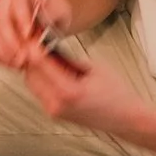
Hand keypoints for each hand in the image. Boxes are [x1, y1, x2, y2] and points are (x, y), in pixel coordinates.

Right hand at [0, 0, 70, 73]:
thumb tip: (44, 17)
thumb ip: (53, 12)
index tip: (28, 33)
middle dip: (11, 38)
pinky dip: (1, 57)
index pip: (16, 0)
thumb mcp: (61, 8)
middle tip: (24, 51)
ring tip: (21, 60)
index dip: (21, 17)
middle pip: (0, 18)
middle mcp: (5, 4)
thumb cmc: (55, 12)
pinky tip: (14, 62)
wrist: (52, 21)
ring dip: (5, 50)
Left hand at [15, 42, 150, 141]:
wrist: (126, 119)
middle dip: (31, 57)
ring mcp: (55, 112)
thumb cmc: (117, 93)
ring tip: (42, 53)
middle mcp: (58, 104)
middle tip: (35, 42)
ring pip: (32, 84)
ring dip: (33, 68)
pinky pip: (39, 93)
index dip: (34, 47)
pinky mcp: (55, 114)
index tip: (33, 36)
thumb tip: (49, 47)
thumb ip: (68, 59)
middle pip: (30, 75)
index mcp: (69, 92)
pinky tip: (48, 69)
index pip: (40, 64)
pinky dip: (40, 79)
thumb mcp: (95, 68)